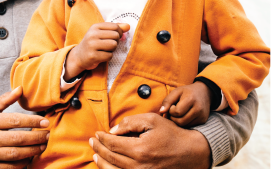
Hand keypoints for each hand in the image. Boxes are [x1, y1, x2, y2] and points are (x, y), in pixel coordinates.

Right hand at [0, 87, 49, 168]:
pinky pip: (9, 168)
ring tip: (42, 146)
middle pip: (17, 139)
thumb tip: (21, 89)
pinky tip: (30, 157)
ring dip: (32, 151)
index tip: (45, 122)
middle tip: (48, 135)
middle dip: (36, 137)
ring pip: (15, 154)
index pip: (15, 121)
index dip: (32, 121)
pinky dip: (22, 164)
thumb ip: (5, 99)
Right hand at [64, 23, 129, 80]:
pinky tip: (101, 56)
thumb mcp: (102, 33)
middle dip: (115, 42)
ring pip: (113, 45)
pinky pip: (109, 56)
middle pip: (115, 36)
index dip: (118, 33)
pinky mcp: (92, 56)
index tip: (113, 37)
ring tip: (105, 50)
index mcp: (95, 26)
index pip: (115, 26)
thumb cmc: (93, 43)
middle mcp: (92, 34)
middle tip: (107, 45)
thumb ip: (115, 28)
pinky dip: (108, 57)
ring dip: (112, 50)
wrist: (79, 56)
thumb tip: (128, 26)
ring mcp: (91, 45)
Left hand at [89, 113, 211, 168]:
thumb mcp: (151, 120)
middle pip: (111, 158)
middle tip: (92, 142)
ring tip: (96, 155)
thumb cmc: (172, 134)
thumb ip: (129, 123)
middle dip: (99, 149)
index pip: (112, 144)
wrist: (192, 152)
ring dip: (102, 163)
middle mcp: (140, 166)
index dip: (102, 138)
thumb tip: (112, 130)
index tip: (97, 133)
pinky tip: (108, 166)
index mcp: (140, 149)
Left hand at [159, 83, 211, 126]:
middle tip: (173, 111)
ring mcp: (202, 116)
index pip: (177, 112)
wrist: (204, 92)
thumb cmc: (187, 91)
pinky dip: (184, 122)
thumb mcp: (176, 92)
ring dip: (178, 121)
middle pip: (181, 121)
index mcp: (191, 99)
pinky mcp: (203, 121)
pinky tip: (184, 116)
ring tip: (178, 113)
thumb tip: (161, 112)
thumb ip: (167, 101)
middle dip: (173, 117)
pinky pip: (190, 126)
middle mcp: (198, 109)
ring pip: (185, 125)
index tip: (172, 106)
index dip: (171, 110)